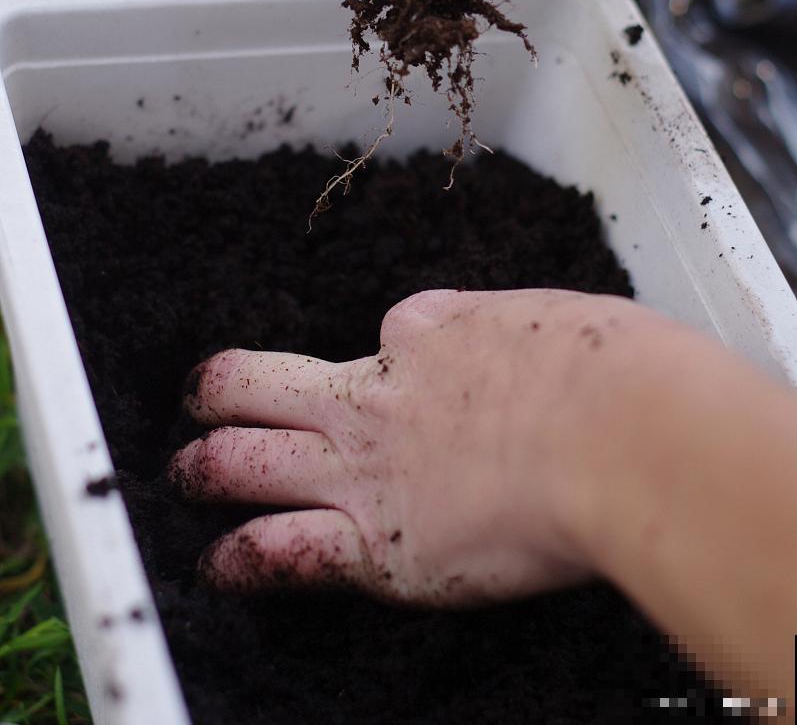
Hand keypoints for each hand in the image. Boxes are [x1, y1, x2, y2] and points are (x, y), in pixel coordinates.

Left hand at [168, 288, 642, 604]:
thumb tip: (533, 351)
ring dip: (204, 468)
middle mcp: (376, 394)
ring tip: (186, 475)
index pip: (386, 333)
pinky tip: (220, 565)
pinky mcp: (373, 543)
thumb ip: (525, 335)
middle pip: (260, 382)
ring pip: (242, 460)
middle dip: (221, 391)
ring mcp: (362, 468)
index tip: (399, 368)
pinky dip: (240, 558)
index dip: (389, 353)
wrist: (616, 435)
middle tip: (205, 398)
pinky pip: (279, 550)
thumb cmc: (611, 374)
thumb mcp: (560, 320)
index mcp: (430, 331)